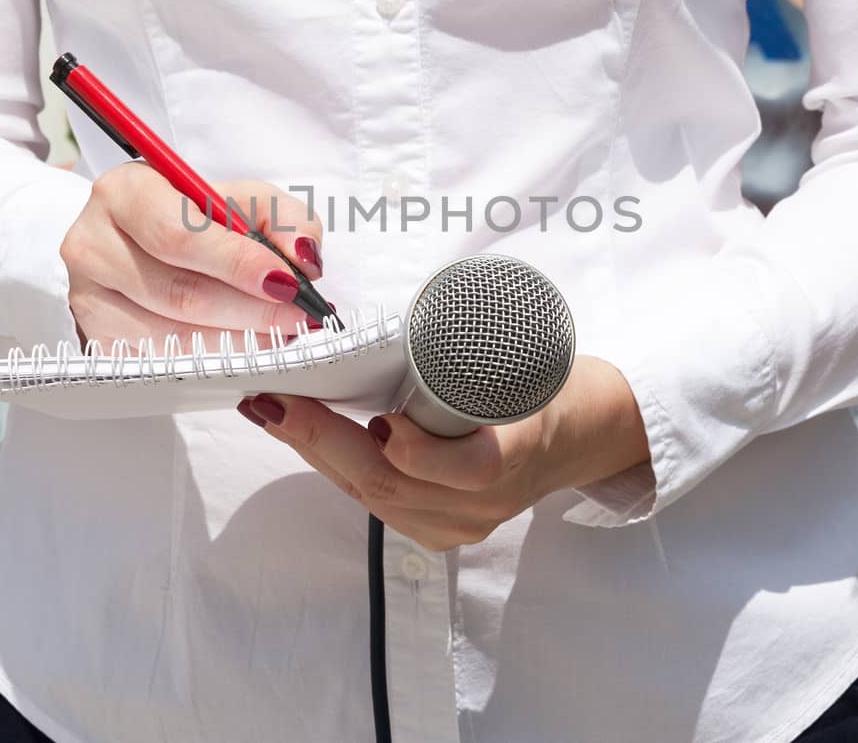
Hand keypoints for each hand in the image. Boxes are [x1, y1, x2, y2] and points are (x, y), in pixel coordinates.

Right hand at [60, 164, 323, 345]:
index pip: (179, 235)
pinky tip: (245, 349)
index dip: (237, 263)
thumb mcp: (237, 198)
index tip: (288, 283)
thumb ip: (281, 217)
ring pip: (172, 334)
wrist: (134, 241)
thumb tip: (304, 259)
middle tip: (298, 317)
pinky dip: (210, 359)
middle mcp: (94, 242)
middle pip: (180, 291)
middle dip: (251, 310)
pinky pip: (161, 360)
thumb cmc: (190, 216)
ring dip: (238, 340)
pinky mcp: (96, 338)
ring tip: (282, 335)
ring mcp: (87, 296)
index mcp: (124, 192)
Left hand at [238, 355, 650, 550]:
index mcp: (522, 448)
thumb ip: (471, 354)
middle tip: (275, 402)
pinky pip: (378, 503)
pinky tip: (305, 437)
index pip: (469, 468)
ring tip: (273, 412)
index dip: (418, 452)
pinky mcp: (442, 530)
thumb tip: (398, 328)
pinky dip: (338, 467)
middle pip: (394, 484)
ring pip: (374, 496)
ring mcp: (463, 523)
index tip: (382, 421)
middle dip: (323, 440)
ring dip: (318, 452)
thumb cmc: (547, 384)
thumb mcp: (525, 357)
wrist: (583, 434)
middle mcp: (490, 500)